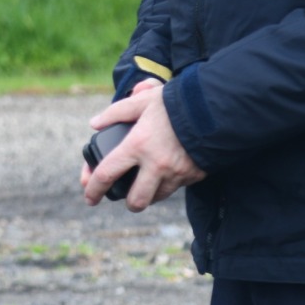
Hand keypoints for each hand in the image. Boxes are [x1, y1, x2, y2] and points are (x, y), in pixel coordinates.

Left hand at [81, 78, 205, 210]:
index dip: (93, 189)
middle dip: (129, 202)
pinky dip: (170, 183)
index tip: (89, 198)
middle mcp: (156, 164)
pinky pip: (177, 187)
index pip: (107, 174)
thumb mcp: (142, 101)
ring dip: (150, 193)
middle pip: (136, 200)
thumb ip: (116, 113)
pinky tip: (169, 169)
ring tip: (148, 181)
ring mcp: (177, 173)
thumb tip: (95, 124)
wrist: (215, 108)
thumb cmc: (175, 102)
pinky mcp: (194, 175)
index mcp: (137, 145)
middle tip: (126, 196)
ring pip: (158, 197)